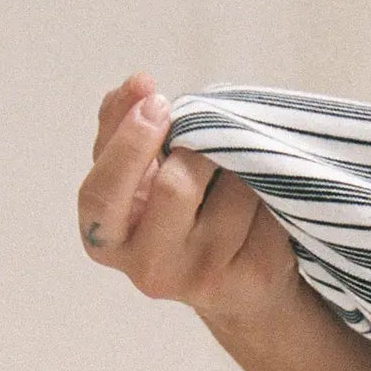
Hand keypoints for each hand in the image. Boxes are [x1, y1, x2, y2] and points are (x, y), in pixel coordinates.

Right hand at [77, 70, 298, 327]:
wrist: (240, 285)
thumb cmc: (178, 216)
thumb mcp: (136, 176)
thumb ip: (120, 129)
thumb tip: (141, 85)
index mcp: (109, 242)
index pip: (102, 195)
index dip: (128, 147)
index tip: (157, 102)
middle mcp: (151, 270)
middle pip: (176, 187)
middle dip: (197, 149)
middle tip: (207, 138)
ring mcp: (204, 280)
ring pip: (230, 192)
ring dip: (238, 165)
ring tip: (236, 177)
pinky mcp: (253, 279)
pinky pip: (266, 207)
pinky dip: (268, 188)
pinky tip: (263, 203)